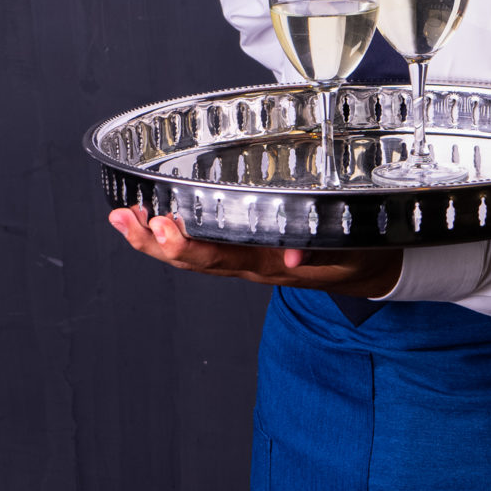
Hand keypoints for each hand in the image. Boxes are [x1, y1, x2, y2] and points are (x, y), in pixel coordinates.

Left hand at [108, 205, 402, 297]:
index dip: (190, 246)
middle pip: (196, 261)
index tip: (165, 227)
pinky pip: (204, 251)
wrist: (368, 270)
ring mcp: (247, 261)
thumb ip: (322, 247)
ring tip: (122, 219)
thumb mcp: (350, 247)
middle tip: (130, 221)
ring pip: (193, 258)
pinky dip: (173, 237)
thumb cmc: (357, 250)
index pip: (223, 258)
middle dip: (158, 244)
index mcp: (273, 264)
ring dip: (154, 241)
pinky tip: (149, 221)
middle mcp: (253, 266)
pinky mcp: (246, 252)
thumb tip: (294, 253)